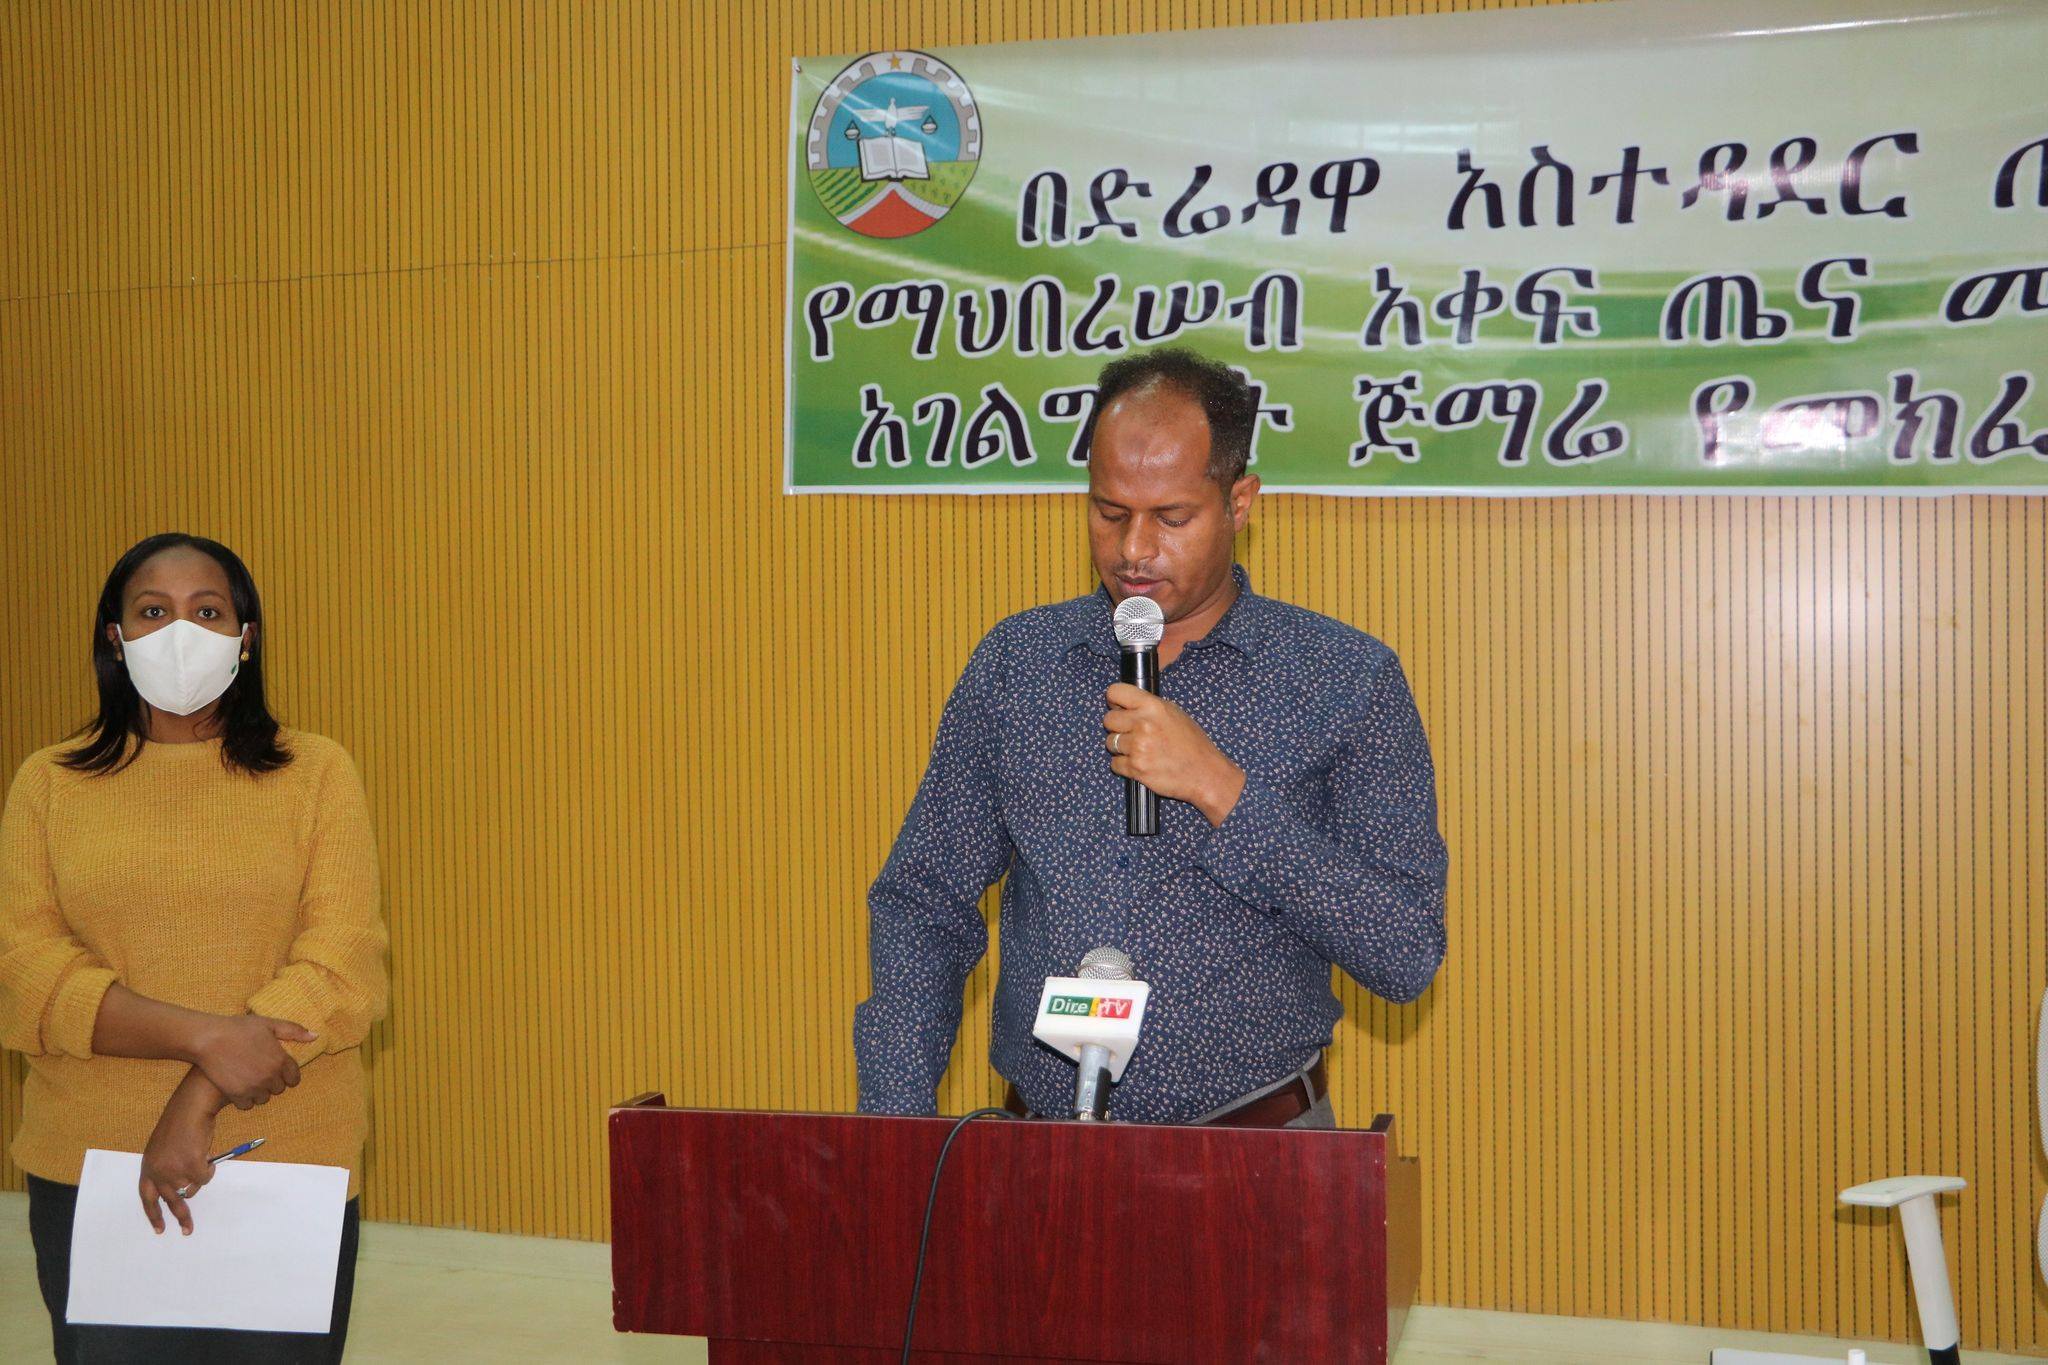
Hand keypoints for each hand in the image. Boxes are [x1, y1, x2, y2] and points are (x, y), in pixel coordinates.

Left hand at [139, 1071, 223, 1234]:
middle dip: (182, 1217)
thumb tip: (182, 1192)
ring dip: (199, 1177)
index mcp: (147, 1168)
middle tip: (187, 1230)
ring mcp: (174, 1170)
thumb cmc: (180, 1125)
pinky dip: (209, 1169)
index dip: (153, 1215)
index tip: (160, 1230)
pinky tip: (206, 1155)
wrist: (190, 1108)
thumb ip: (167, 1170)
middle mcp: (158, 1172)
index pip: (147, 1198)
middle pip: (171, 1201)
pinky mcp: (191, 1166)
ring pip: (192, 1188)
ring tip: (200, 1158)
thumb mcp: (164, 1150)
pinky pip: (205, 1178)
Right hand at [189, 1014, 316, 1109]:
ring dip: (259, 1092)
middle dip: (273, 1082)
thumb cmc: (239, 1028)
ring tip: (249, 1079)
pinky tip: (239, 1087)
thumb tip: (315, 1036)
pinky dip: (245, 1099)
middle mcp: (270, 1076)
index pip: (294, 1079)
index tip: (278, 1070)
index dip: (287, 1075)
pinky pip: (247, 1105)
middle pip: (279, 1089)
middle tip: (260, 1071)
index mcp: (280, 1060)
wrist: (209, 1039)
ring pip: (264, 1099)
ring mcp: (253, 1087)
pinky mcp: (237, 1095)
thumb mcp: (269, 1024)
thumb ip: (294, 1031)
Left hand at [1103, 684, 1245, 826]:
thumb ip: (1149, 706)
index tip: (1118, 707)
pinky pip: (1115, 764)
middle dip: (1117, 727)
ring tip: (1140, 750)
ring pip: (1110, 743)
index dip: (1114, 701)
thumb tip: (1125, 704)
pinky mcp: (1136, 768)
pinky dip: (1124, 766)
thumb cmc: (1192, 744)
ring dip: (1121, 748)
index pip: (1116, 692)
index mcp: (1154, 706)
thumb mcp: (1174, 713)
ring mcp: (1138, 747)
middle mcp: (1144, 724)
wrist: (1204, 773)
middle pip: (1108, 719)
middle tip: (1132, 733)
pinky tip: (1141, 763)